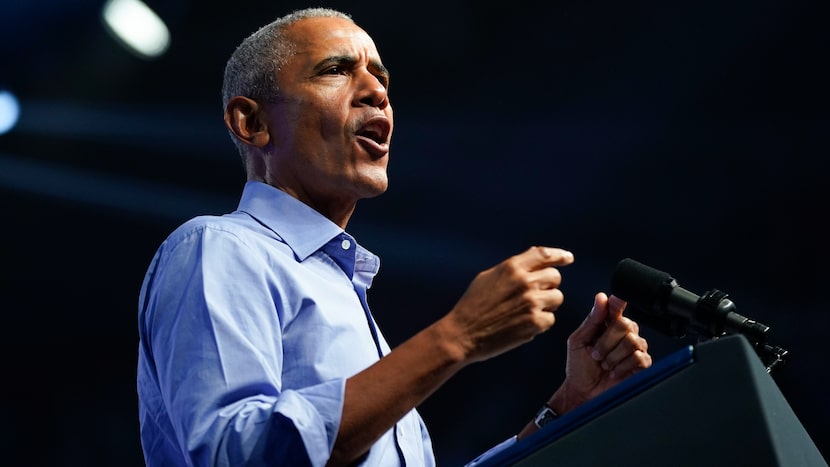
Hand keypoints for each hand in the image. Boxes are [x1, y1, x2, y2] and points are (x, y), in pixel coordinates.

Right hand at [441, 246, 573, 363]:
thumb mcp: (488, 277)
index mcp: (512, 267)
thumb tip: (536, 256)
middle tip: (536, 294)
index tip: (568, 258)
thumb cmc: (473, 305)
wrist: (463, 334)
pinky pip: (551, 319)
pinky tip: (523, 324)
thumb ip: (513, 267)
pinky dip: (540, 322)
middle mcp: (525, 282)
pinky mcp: (535, 323)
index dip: (559, 255)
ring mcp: (532, 302)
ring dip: (547, 304)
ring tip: (527, 311)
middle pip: (555, 277)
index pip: (544, 255)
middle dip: (549, 285)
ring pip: (557, 298)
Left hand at [555, 293, 651, 409]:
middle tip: (596, 354)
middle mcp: (624, 333)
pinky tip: (615, 371)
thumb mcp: (579, 341)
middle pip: (625, 324)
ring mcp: (635, 348)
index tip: (616, 300)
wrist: (583, 391)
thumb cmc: (579, 367)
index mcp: (607, 324)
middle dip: (607, 342)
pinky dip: (623, 366)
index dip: (617, 303)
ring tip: (605, 364)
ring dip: (613, 356)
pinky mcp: (643, 363)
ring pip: (633, 341)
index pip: (616, 307)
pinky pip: (640, 357)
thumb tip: (601, 298)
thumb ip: (592, 320)